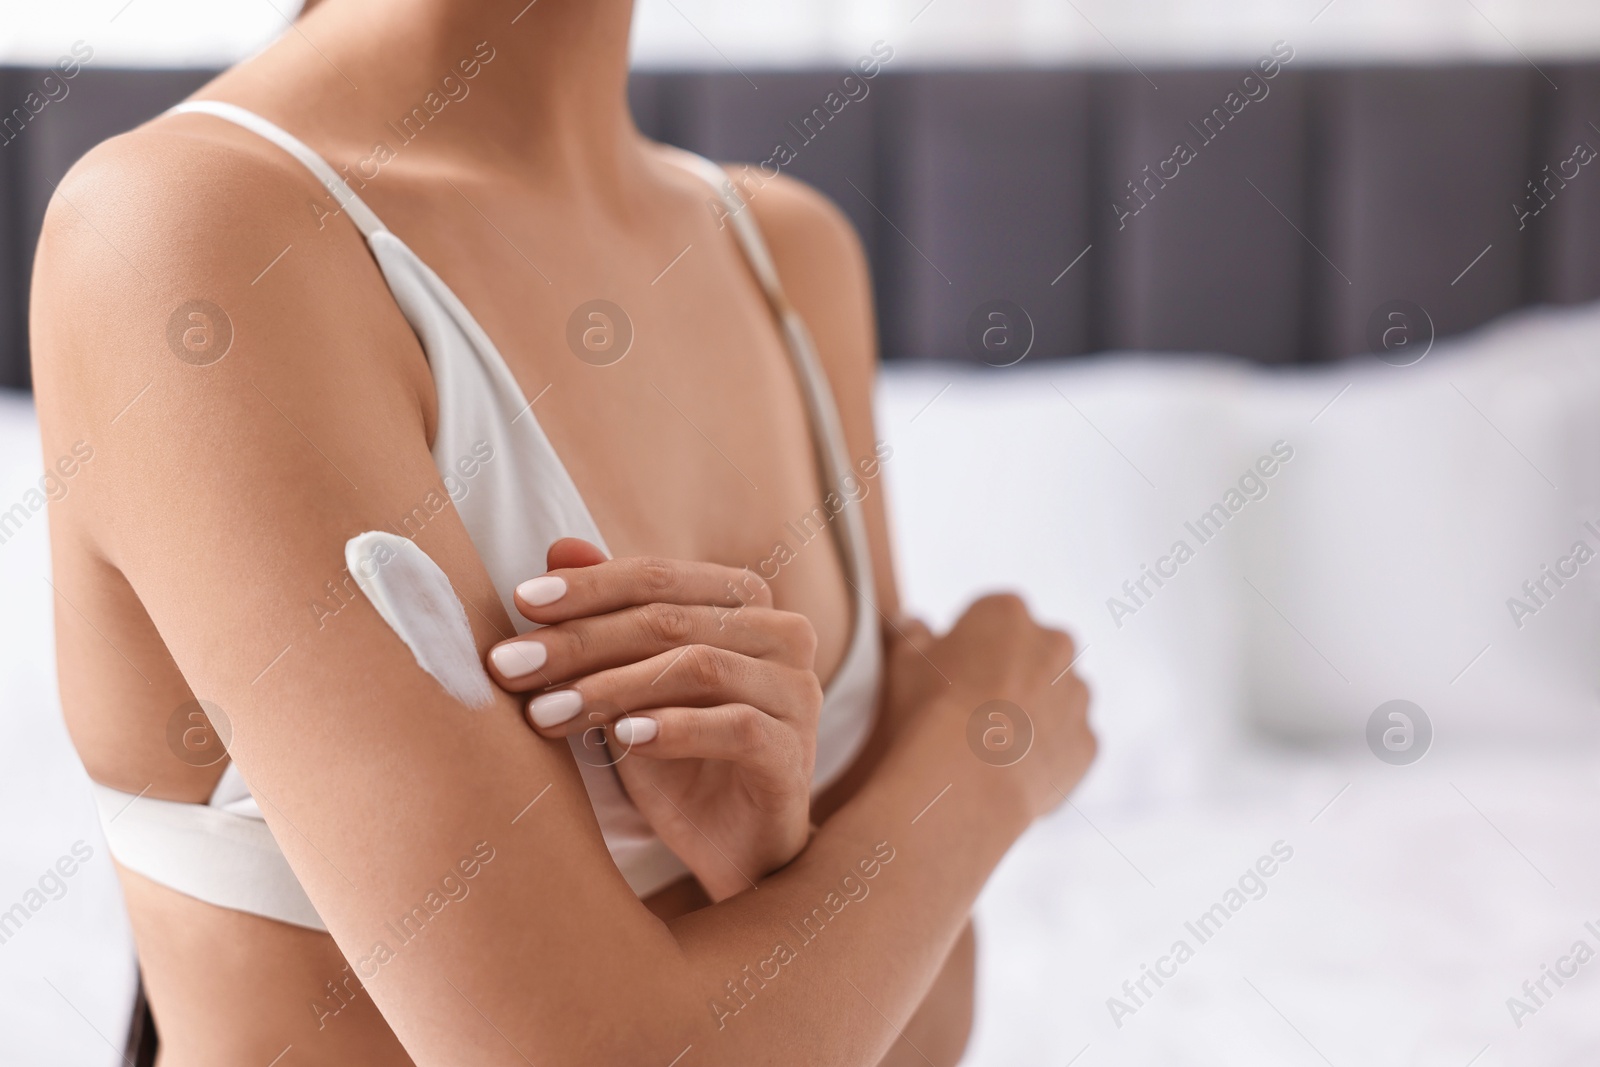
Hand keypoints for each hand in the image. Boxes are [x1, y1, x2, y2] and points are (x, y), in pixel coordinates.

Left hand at [485, 539, 821, 901]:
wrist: (732, 848)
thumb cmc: (680, 758)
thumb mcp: (629, 686)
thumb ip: (606, 616)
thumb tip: (561, 547)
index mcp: (745, 602)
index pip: (658, 577)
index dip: (588, 587)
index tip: (522, 602)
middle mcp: (782, 635)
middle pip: (670, 620)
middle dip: (580, 641)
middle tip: (511, 666)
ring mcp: (796, 692)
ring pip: (699, 667)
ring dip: (611, 688)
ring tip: (546, 714)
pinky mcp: (792, 751)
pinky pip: (735, 726)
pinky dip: (674, 729)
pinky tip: (623, 740)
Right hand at [887, 595, 1094, 822]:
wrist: (965, 780)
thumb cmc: (930, 712)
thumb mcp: (903, 662)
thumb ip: (912, 635)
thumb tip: (914, 625)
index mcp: (1007, 613)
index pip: (989, 617)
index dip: (968, 645)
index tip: (951, 673)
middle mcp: (1054, 644)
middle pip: (1033, 651)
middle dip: (1011, 671)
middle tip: (974, 707)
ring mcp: (1076, 695)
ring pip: (1057, 695)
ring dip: (1034, 709)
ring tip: (993, 743)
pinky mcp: (1087, 741)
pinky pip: (1068, 741)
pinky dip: (1048, 751)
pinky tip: (1012, 768)